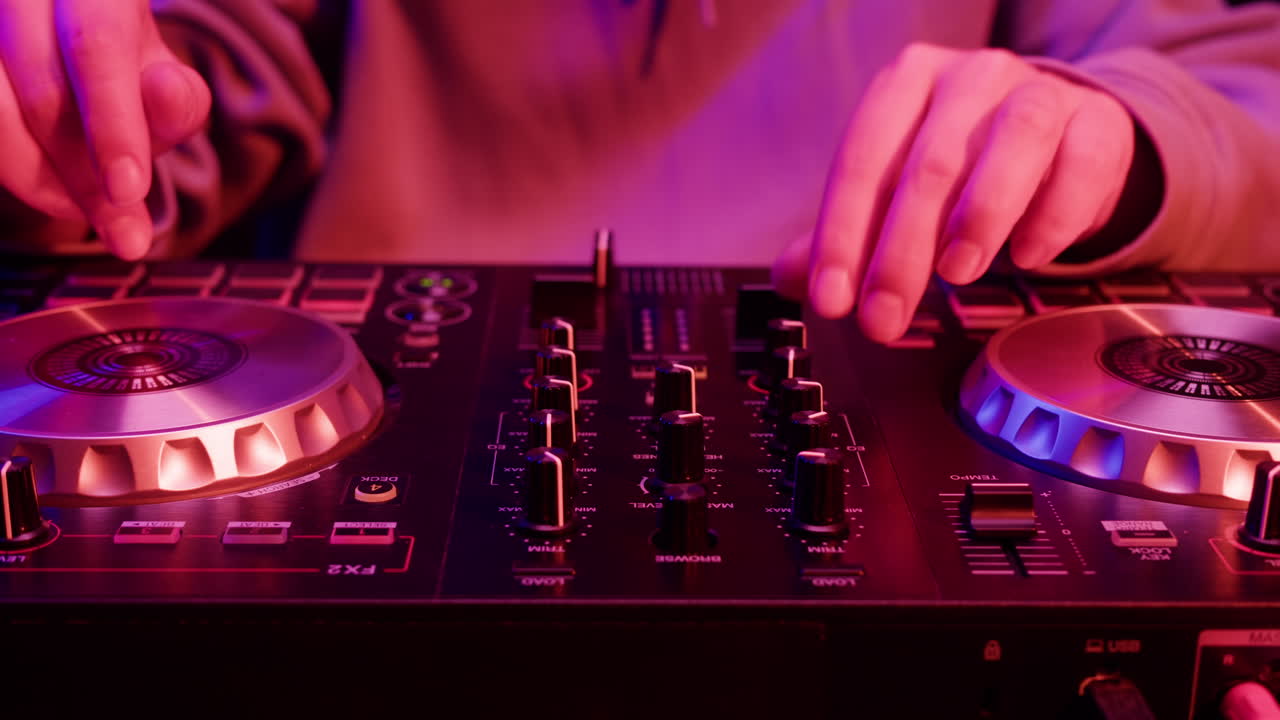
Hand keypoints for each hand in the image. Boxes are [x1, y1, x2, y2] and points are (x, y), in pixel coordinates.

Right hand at [0, 0, 209, 258]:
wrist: (74, 57)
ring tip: (82, 211)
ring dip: (40, 176)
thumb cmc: (127, 77)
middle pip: (41, 88)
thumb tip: (165, 92)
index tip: (128, 192)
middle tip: (121, 229)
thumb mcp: (164, 88)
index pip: (98, 45)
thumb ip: (176, 101)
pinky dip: (14, 165)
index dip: (112, 124)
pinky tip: (50, 189)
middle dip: (82, 172)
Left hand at [773, 44, 1135, 341]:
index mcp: (906, 85)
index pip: (862, 159)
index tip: (832, 298)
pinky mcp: (1097, 124)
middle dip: (899, 253)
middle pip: (929, 165)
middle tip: (883, 317)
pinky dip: (1052, 215)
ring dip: (978, 216)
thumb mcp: (899, 187)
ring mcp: (1038, 94)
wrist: (1061, 133)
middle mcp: (969, 79)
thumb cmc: (968, 162)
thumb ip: (846, 231)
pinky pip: (1079, 165)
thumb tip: (794, 280)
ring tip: (955, 274)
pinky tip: (1027, 256)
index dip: (841, 234)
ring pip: (1011, 144)